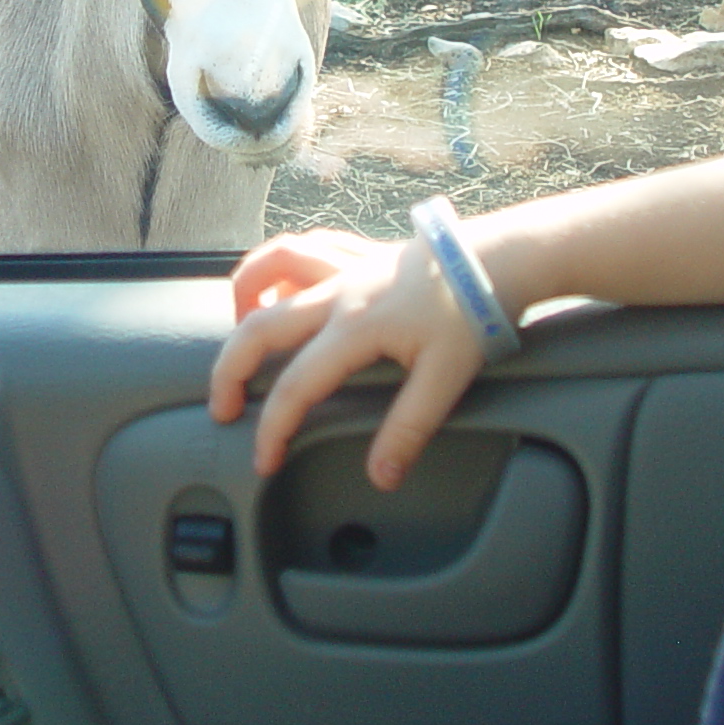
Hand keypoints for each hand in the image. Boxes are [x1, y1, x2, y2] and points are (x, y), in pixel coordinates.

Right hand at [208, 226, 487, 485]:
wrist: (500, 256)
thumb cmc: (474, 312)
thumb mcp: (448, 378)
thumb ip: (409, 429)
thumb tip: (381, 475)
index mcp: (354, 328)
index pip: (297, 385)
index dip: (273, 428)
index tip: (265, 460)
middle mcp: (338, 292)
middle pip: (258, 325)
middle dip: (229, 368)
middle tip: (223, 404)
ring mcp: (346, 267)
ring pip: (272, 264)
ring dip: (245, 295)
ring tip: (238, 327)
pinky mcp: (360, 253)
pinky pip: (304, 249)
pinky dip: (280, 265)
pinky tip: (283, 286)